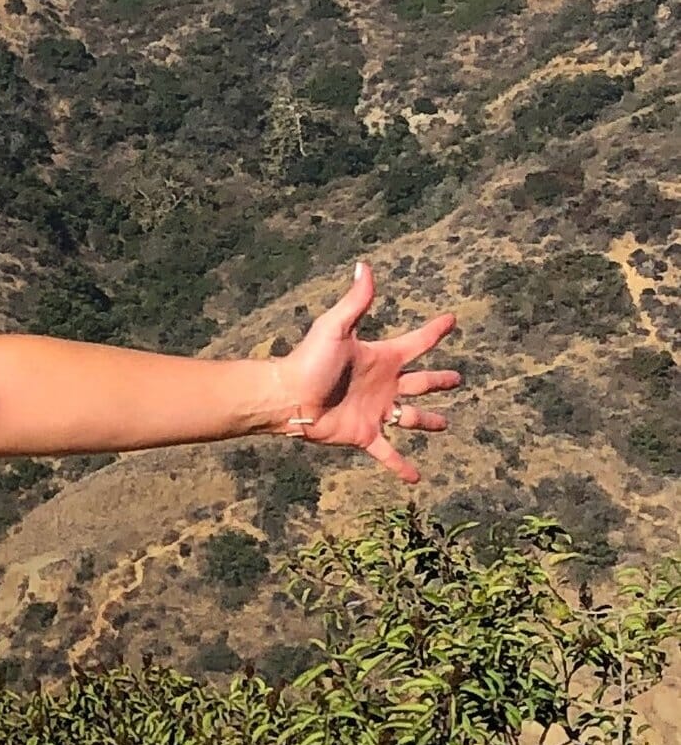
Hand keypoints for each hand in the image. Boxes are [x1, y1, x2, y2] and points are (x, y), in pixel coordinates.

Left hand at [272, 260, 461, 482]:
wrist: (288, 396)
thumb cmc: (309, 360)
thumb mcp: (335, 328)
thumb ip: (355, 301)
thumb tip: (364, 265)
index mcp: (381, 358)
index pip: (415, 342)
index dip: (435, 332)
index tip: (452, 320)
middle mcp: (383, 384)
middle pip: (420, 381)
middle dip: (438, 380)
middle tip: (456, 379)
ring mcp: (376, 411)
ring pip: (411, 417)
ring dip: (428, 421)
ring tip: (445, 425)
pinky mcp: (364, 435)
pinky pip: (388, 453)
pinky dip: (401, 466)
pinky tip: (417, 479)